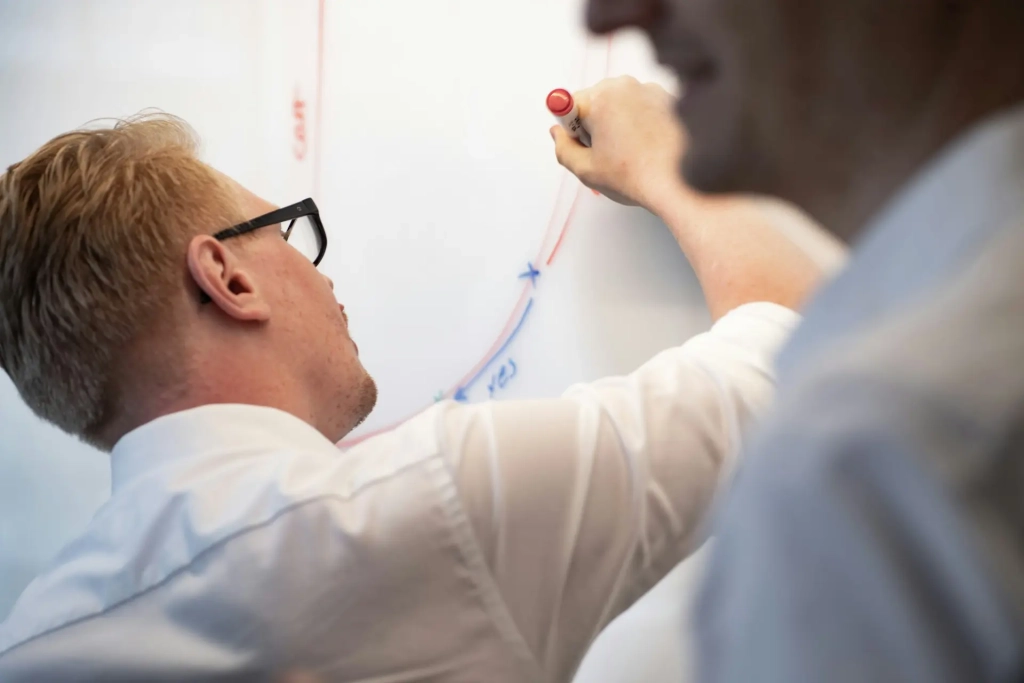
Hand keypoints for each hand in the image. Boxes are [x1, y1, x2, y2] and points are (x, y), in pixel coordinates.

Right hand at [550, 76, 688, 213]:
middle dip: (596, 126)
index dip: (572, 129)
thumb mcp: (586, 170)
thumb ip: (563, 149)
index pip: (569, 104)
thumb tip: (558, 134)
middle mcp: (625, 85)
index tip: (583, 142)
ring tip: (631, 153)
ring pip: (621, 104)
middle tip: (607, 155)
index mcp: (600, 97)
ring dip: (620, 124)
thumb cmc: (637, 176)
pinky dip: (642, 123)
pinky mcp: (669, 98)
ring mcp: (650, 89)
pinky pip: (644, 107)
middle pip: (595, 102)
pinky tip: (648, 147)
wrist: (682, 183)